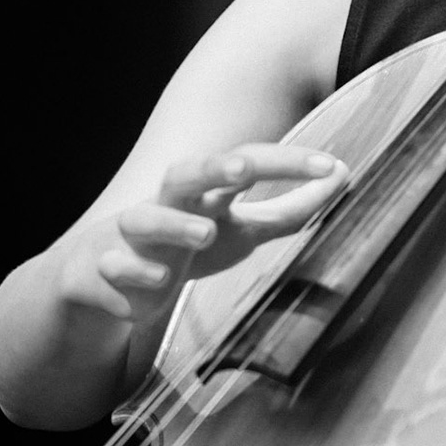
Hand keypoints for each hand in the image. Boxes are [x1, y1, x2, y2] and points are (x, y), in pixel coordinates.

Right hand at [88, 143, 347, 320]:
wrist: (104, 277)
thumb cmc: (183, 244)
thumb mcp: (240, 227)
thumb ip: (290, 209)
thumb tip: (343, 176)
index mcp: (204, 191)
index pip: (247, 163)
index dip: (287, 163)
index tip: (332, 166)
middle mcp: (167, 204)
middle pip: (188, 174)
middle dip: (213, 168)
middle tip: (244, 169)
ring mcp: (132, 236)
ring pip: (144, 219)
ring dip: (173, 224)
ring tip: (205, 231)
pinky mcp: (103, 270)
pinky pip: (113, 269)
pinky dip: (130, 273)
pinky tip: (155, 282)